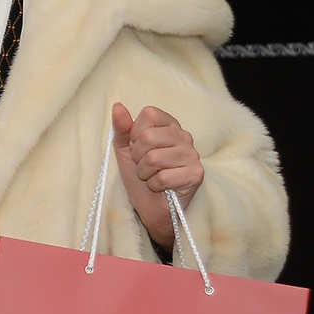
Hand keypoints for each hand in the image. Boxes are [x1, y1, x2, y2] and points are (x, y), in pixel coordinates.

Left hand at [111, 103, 203, 248]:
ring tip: (151, 177)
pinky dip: (154, 185)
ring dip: (145, 173)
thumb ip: (122, 128)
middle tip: (145, 167)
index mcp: (169, 125)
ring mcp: (193, 155)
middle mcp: (184, 136)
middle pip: (149, 136)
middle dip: (138, 157)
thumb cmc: (139, 176)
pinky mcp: (196, 174)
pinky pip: (162, 177)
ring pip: (154, 158)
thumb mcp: (125, 150)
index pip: (149, 114)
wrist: (150, 207)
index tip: (138, 148)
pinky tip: (160, 187)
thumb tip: (118, 106)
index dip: (135, 134)